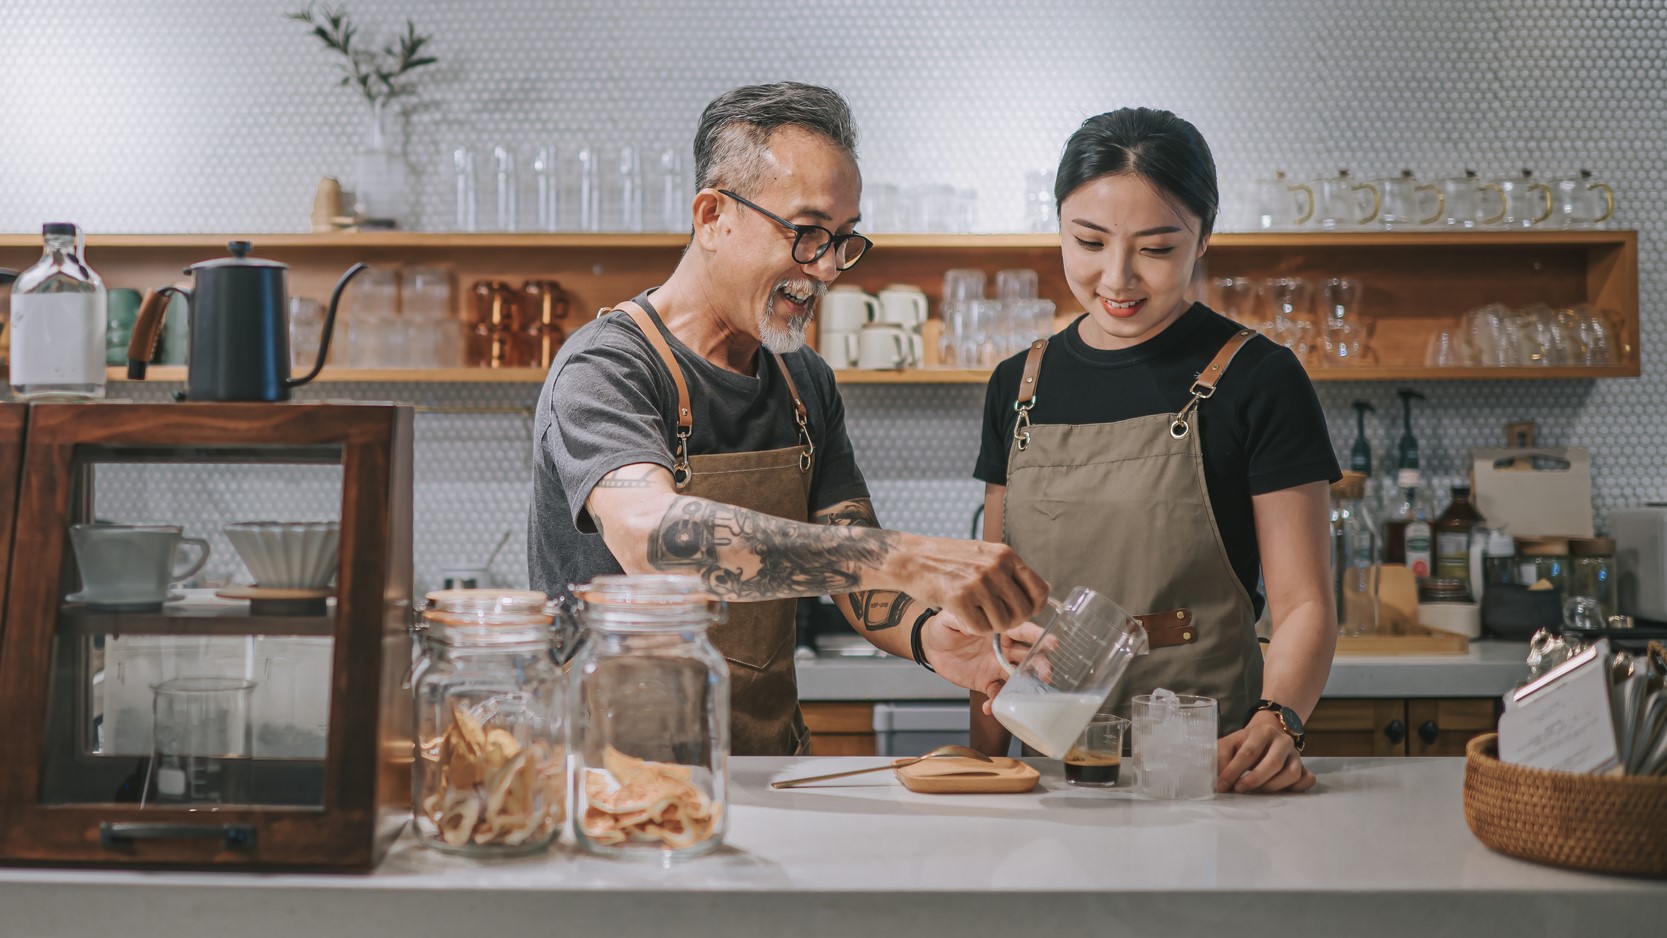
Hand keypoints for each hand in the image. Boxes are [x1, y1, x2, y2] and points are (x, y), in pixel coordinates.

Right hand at [896, 535, 1048, 635]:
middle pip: (1022, 612)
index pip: (1039, 590)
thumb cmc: (947, 559)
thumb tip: (1043, 590)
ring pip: (1002, 624)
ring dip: (990, 626)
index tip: (1025, 612)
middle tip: (995, 618)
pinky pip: (980, 629)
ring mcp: (978, 583)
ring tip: (976, 614)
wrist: (912, 558)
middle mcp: (995, 567)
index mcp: (1005, 555)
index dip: (1034, 607)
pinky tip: (964, 616)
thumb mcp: (985, 554)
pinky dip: (973, 628)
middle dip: (1011, 621)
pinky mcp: (959, 599)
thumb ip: (1010, 571)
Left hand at [919, 611, 1043, 701]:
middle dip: (1040, 665)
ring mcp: (997, 666)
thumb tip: (980, 621)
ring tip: (1026, 696)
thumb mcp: (952, 617)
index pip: (1024, 631)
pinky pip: (997, 693)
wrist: (932, 645)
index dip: (1039, 636)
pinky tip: (991, 707)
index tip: (1052, 642)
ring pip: (1018, 678)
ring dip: (1026, 687)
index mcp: (1001, 630)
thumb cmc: (945, 626)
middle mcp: (1004, 649)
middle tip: (1046, 673)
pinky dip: (996, 702)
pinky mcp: (986, 682)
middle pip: (1029, 657)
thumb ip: (967, 618)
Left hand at [1216, 713, 1316, 793]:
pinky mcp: (1305, 766)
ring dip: (1271, 788)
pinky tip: (1280, 792)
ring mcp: (1296, 754)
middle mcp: (1283, 741)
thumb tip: (1219, 781)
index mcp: (1262, 731)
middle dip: (1253, 781)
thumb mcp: (1229, 744)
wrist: (1267, 735)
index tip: (1222, 786)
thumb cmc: (1244, 743)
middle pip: (1272, 763)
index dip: (1233, 771)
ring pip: (1291, 774)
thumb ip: (1221, 758)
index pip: (1248, 753)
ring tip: (1256, 792)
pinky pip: (1307, 780)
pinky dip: (1296, 789)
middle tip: (1239, 790)